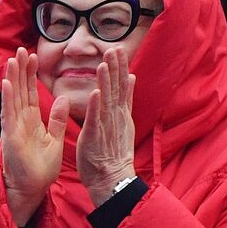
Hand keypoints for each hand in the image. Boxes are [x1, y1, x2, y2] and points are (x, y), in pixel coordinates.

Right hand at [0, 48, 68, 225]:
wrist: (32, 190)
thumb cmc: (41, 169)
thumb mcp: (54, 140)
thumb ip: (57, 120)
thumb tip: (62, 99)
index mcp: (31, 120)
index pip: (30, 92)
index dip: (31, 74)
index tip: (34, 56)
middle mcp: (19, 120)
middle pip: (20, 90)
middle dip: (21, 70)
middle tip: (21, 49)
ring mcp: (12, 127)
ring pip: (12, 97)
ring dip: (12, 78)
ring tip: (13, 59)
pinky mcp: (9, 136)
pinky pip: (8, 113)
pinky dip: (7, 98)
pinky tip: (7, 83)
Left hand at [76, 46, 136, 206]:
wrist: (112, 179)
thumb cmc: (113, 152)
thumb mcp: (123, 121)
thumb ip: (126, 99)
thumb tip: (131, 77)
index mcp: (120, 112)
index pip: (122, 85)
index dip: (120, 67)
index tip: (117, 49)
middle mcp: (115, 117)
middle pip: (117, 89)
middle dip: (115, 68)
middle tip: (114, 48)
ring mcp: (106, 127)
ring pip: (106, 100)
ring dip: (106, 82)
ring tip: (104, 63)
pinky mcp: (96, 137)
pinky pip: (95, 120)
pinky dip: (96, 106)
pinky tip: (95, 92)